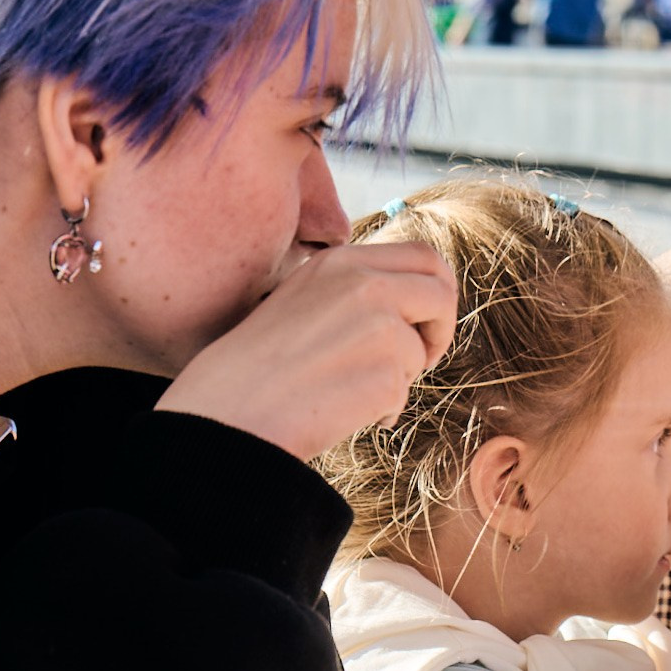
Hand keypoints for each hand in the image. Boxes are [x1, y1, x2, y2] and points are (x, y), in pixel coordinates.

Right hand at [159, 243, 455, 460]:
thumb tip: (416, 296)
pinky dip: (383, 410)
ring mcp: (379, 325)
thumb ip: (355, 289)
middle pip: (442, 292)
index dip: (436, 288)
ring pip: (419, 349)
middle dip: (440, 327)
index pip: (425, 257)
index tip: (423, 319)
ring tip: (347, 391)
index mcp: (342, 262)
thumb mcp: (304, 299)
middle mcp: (365, 284)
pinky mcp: (386, 371)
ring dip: (398, 377)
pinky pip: (403, 393)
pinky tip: (341, 413)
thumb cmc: (259, 364)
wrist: (228, 409)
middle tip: (419, 357)